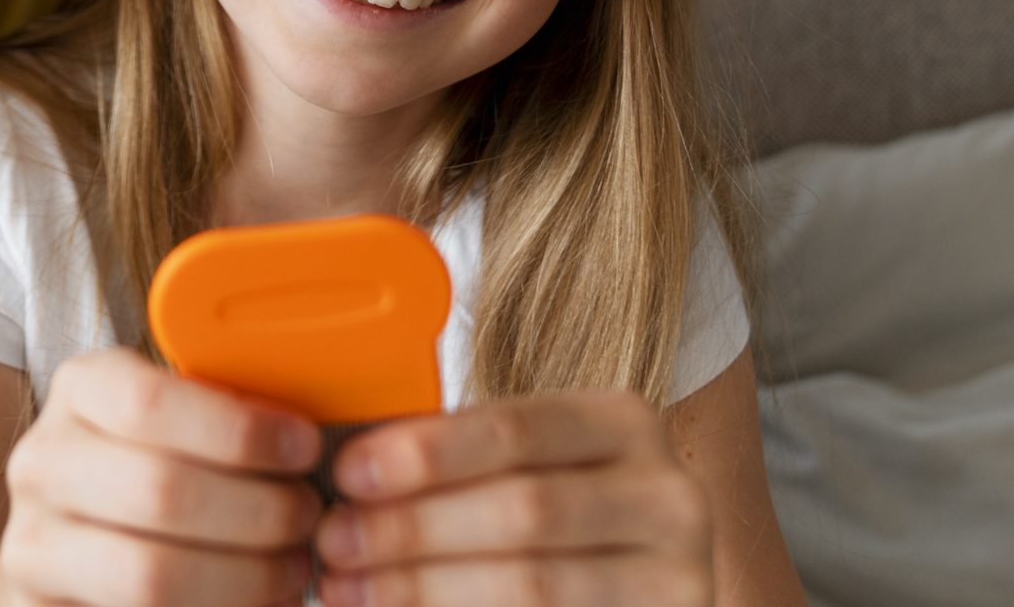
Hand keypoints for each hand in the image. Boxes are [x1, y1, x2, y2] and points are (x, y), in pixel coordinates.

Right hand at [0, 348, 324, 606]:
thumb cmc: (155, 463)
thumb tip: (313, 429)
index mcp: (80, 391)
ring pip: (151, 575)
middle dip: (258, 512)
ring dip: (246, 578)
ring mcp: (33, 545)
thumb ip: (228, 414)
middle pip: (160, 492)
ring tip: (292, 571)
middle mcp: (43, 463)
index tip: (304, 447)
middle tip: (307, 518)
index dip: (238, 430)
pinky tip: (254, 604)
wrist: (78, 539)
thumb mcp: (178, 419)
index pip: (149, 403)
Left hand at [314, 389, 713, 606]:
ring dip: (423, 589)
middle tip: (334, 541)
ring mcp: (679, 577)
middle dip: (413, 528)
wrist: (634, 592)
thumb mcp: (526, 468)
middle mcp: (669, 496)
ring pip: (532, 583)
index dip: (426, 451)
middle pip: (522, 510)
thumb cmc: (559, 519)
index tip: (348, 472)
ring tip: (349, 590)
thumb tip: (349, 466)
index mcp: (626, 423)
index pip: (516, 428)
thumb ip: (460, 458)